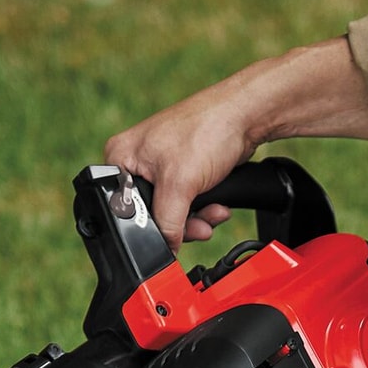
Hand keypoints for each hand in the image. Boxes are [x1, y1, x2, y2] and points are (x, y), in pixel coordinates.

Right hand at [105, 39, 367, 252]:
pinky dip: (204, 210)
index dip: (149, 227)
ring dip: (197, 220)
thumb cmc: (207, 130)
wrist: (246, 116)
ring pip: (172, 214)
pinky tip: (217, 205)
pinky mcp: (182, 172)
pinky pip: (187, 205)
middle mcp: (136, 162)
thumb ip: (166, 225)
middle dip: (181, 224)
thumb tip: (165, 250)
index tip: (171, 234)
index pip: (124, 209)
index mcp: (121, 158)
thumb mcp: (179, 186)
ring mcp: (160, 167)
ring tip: (213, 211)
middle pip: (151, 215)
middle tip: (198, 225)